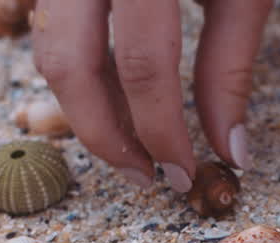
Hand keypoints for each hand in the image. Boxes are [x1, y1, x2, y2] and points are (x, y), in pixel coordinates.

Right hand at [31, 0, 271, 190]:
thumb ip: (231, 69)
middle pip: (70, 65)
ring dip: (86, 109)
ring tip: (135, 145)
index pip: (141, 66)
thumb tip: (232, 154)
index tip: (186, 177)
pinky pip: (49, 27)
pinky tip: (117, 98)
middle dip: (105, 136)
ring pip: (47, 49)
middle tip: (147, 177)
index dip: (162, 132)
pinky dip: (80, 71)